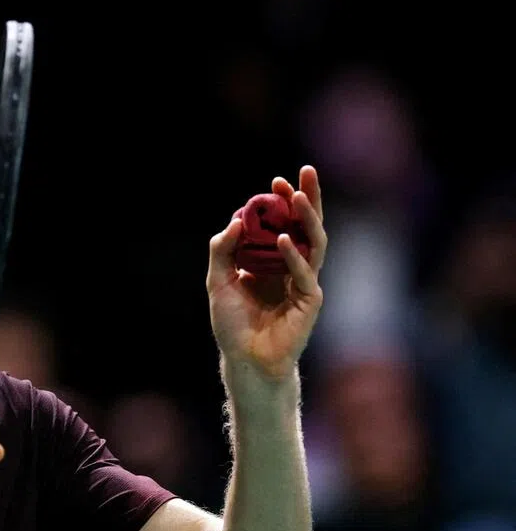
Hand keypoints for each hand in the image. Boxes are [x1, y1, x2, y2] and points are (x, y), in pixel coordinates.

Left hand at [206, 165, 326, 379]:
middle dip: (308, 199)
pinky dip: (293, 256)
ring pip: (313, 244)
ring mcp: (304, 282)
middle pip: (306, 226)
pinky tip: (281, 240)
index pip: (284, 223)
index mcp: (273, 260)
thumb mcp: (218, 280)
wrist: (243, 358)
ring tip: (298, 197)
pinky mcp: (309, 301)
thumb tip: (237, 219)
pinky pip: (304, 273)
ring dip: (307, 219)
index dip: (283, 202)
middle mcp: (292, 267)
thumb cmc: (233, 323)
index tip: (276, 182)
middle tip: (305, 172)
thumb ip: (223, 250)